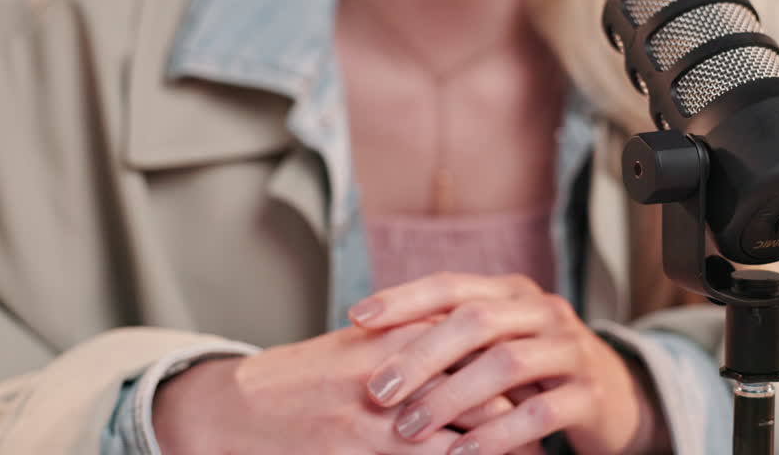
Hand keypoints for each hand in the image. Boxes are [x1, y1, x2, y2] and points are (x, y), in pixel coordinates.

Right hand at [152, 322, 538, 454]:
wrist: (229, 412)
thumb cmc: (298, 379)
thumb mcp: (356, 345)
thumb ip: (408, 338)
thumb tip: (465, 343)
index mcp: (396, 336)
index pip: (477, 349)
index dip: (514, 373)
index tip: (541, 388)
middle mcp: (394, 373)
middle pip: (482, 394)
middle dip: (519, 417)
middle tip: (549, 431)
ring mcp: (379, 420)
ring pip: (463, 438)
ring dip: (500, 448)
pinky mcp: (363, 452)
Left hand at [349, 273, 668, 454]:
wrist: (615, 397)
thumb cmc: (536, 371)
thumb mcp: (498, 343)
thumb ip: (452, 336)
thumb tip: (369, 339)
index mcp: (514, 293)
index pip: (453, 284)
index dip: (404, 298)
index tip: (357, 319)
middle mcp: (543, 312)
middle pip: (477, 321)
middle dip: (421, 355)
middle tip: (377, 390)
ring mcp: (570, 350)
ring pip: (507, 364)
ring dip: (452, 398)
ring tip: (409, 428)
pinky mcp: (589, 394)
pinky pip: (540, 412)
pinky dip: (497, 435)